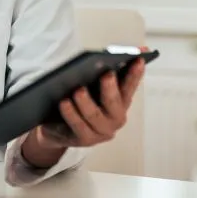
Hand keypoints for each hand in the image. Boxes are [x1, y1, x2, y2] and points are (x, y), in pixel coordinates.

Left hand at [21, 54, 146, 168]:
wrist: (57, 128)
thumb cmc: (78, 102)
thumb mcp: (90, 86)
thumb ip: (98, 73)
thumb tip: (102, 57)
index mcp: (120, 101)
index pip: (129, 85)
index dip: (135, 73)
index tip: (138, 59)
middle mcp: (115, 117)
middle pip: (114, 102)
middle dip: (111, 88)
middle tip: (107, 74)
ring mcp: (102, 131)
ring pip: (94, 116)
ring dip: (86, 102)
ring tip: (78, 90)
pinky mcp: (85, 139)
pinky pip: (78, 126)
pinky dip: (71, 113)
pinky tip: (64, 103)